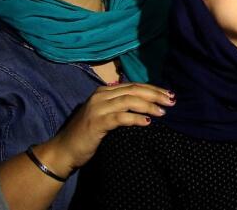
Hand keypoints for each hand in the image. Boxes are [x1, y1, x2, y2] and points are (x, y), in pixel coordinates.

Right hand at [41, 83, 174, 171]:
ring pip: (129, 101)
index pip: (133, 85)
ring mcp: (97, 108)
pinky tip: (147, 122)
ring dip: (148, 106)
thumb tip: (145, 104)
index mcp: (104, 91)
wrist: (64, 150)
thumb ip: (119, 107)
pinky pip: (120, 117)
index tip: (169, 94)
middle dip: (155, 94)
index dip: (153, 89)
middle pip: (133, 90)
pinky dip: (135, 118)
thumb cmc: (86, 135)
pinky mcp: (96, 122)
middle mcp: (101, 96)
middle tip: (172, 101)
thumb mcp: (104, 115)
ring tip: (163, 112)